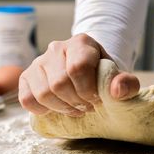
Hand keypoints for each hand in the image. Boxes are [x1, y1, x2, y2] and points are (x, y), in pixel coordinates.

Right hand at [19, 34, 139, 116]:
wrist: (90, 73)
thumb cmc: (104, 77)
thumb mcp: (120, 79)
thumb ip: (126, 84)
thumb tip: (117, 91)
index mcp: (81, 43)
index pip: (78, 68)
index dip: (87, 90)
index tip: (97, 100)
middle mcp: (57, 48)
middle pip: (60, 83)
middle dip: (76, 102)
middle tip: (88, 107)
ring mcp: (39, 62)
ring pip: (43, 93)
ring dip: (62, 108)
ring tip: (76, 108)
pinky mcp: (27, 77)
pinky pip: (27, 99)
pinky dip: (43, 110)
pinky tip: (58, 108)